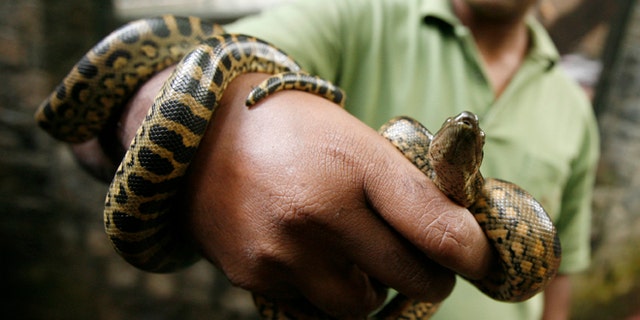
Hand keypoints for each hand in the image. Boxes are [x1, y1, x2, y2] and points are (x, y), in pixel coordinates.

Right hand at [111, 70, 493, 317]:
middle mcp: (321, 213)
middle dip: (428, 277)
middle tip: (424, 264)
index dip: (472, 253)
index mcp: (356, 164)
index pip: (439, 229)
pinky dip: (321, 289)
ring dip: (370, 290)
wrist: (201, 135)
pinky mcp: (253, 276)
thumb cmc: (292, 131)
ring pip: (360, 306)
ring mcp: (284, 252)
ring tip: (355, 257)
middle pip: (410, 279)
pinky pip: (311, 306)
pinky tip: (307, 254)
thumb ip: (404, 187)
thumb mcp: (354, 139)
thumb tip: (456, 237)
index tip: (478, 260)